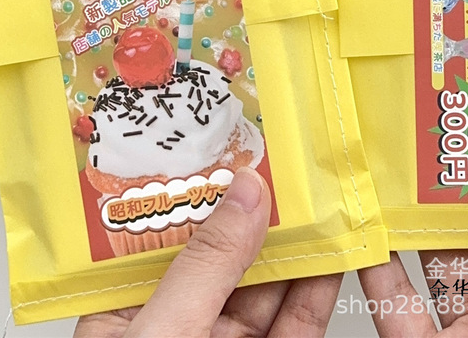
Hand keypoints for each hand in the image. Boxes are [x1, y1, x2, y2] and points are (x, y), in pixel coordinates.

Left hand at [75, 167, 341, 337]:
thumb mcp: (167, 337)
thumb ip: (208, 267)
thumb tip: (246, 193)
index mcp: (133, 316)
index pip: (170, 237)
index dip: (206, 191)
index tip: (241, 149)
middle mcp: (182, 328)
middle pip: (227, 256)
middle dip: (263, 213)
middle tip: (294, 165)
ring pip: (269, 285)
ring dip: (298, 242)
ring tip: (322, 196)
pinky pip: (298, 320)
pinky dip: (319, 286)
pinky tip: (334, 252)